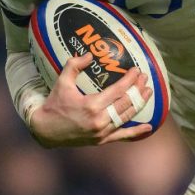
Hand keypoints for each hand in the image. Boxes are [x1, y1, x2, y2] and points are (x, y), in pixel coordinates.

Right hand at [28, 53, 151, 146]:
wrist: (45, 131)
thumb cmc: (54, 105)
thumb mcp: (62, 82)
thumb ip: (74, 65)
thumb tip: (89, 55)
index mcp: (91, 105)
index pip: (118, 90)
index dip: (130, 80)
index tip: (137, 71)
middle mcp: (100, 120)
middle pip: (126, 102)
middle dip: (137, 89)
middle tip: (145, 78)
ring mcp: (102, 132)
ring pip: (126, 116)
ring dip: (139, 104)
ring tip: (148, 92)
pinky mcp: (101, 140)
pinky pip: (122, 136)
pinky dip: (136, 132)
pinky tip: (148, 127)